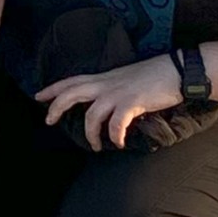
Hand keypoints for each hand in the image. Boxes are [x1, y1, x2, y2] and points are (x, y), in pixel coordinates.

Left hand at [33, 55, 180, 151]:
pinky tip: (119, 143)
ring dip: (91, 134)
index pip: (73, 80)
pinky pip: (116, 123)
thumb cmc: (156, 76)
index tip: (38, 96)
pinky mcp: (133, 102)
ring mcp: (119, 92)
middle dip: (56, 107)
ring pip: (92, 114)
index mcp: (106, 78)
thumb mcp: (128, 80)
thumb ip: (115, 91)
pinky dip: (115, 136)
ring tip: (96, 146)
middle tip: (48, 121)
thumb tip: (110, 109)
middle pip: (72, 92)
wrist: (179, 70)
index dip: (54, 88)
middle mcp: (108, 83)